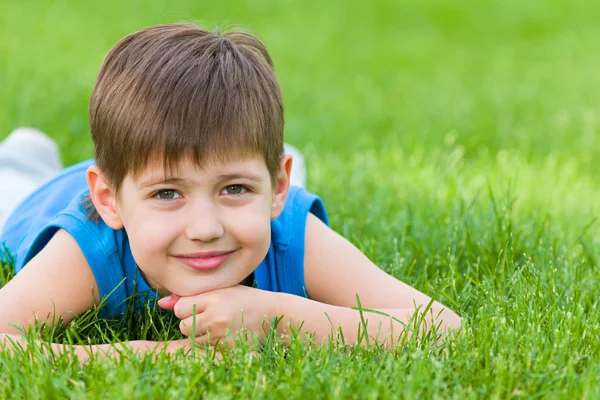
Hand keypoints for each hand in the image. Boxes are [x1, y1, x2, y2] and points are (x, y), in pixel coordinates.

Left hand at [157, 285, 277, 345]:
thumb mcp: (220, 289)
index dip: (189, 307)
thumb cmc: (244, 298)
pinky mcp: (227, 350)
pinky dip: (211, 343)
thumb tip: (161, 303)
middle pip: (183, 325)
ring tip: (220, 324)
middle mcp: (216, 318)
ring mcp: (221, 336)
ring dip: (201, 334)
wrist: (272, 314)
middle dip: (192, 322)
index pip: (181, 308)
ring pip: (193, 338)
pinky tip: (225, 334)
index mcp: (213, 298)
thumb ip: (192, 296)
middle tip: (212, 316)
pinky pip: (206, 349)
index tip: (204, 305)